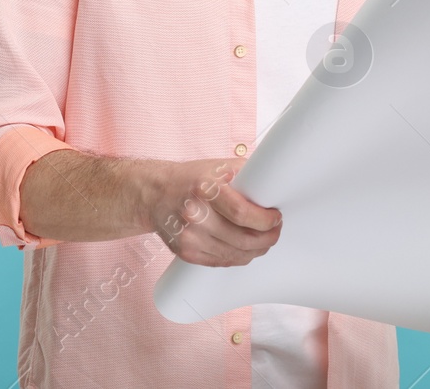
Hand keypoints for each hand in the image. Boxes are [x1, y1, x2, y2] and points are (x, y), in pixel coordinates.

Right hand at [143, 158, 282, 267]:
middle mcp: (195, 215)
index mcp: (205, 189)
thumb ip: (247, 175)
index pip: (242, 213)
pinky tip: (245, 248)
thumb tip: (274, 186)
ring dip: (256, 250)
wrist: (154, 194)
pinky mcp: (186, 252)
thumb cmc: (189, 179)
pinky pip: (221, 262)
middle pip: (242, 239)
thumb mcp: (218, 167)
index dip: (265, 221)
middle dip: (267, 238)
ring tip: (263, 240)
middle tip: (274, 230)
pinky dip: (238, 257)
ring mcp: (189, 237)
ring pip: (235, 255)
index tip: (275, 218)